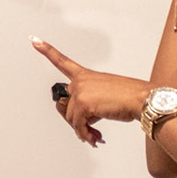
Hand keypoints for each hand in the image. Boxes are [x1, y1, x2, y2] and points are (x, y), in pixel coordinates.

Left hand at [32, 37, 149, 146]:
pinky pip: (77, 125)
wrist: (142, 99)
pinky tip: (94, 138)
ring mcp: (81, 91)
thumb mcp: (104, 96)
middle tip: (88, 131)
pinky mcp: (84, 103)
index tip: (34, 40)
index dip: (47, 50)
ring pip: (71, 118)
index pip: (62, 61)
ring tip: (95, 136)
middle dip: (76, 120)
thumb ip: (88, 104)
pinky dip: (85, 134)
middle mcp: (80, 81)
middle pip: (66, 106)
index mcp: (86, 75)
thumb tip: (80, 125)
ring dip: (83, 130)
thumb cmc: (128, 98)